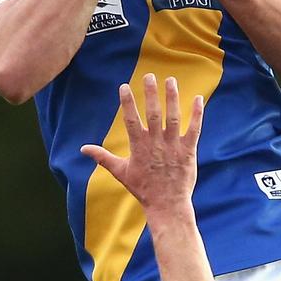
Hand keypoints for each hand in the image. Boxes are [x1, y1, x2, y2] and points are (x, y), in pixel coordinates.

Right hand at [80, 75, 202, 211]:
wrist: (167, 204)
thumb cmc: (143, 188)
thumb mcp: (120, 172)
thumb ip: (102, 157)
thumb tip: (83, 149)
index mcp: (139, 147)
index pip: (131, 120)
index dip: (127, 103)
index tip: (124, 86)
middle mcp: (156, 144)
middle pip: (153, 114)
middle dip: (151, 94)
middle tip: (149, 76)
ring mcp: (173, 147)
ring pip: (173, 118)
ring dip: (172, 98)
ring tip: (170, 80)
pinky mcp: (188, 151)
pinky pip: (194, 129)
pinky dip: (197, 114)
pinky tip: (197, 98)